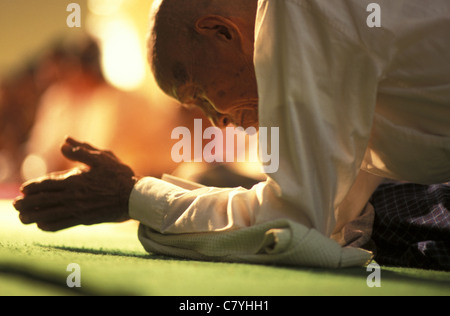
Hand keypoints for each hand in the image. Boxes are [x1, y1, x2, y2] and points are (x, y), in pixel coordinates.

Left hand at [13, 137, 137, 231]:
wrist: (134, 197)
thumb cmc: (119, 175)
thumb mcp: (102, 157)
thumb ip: (81, 151)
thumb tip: (64, 142)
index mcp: (75, 179)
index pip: (48, 183)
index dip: (33, 186)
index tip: (23, 189)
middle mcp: (73, 196)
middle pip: (44, 200)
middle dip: (28, 202)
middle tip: (15, 205)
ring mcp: (78, 209)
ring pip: (50, 214)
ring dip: (34, 216)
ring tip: (22, 218)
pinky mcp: (84, 219)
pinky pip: (63, 224)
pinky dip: (50, 226)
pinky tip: (42, 227)